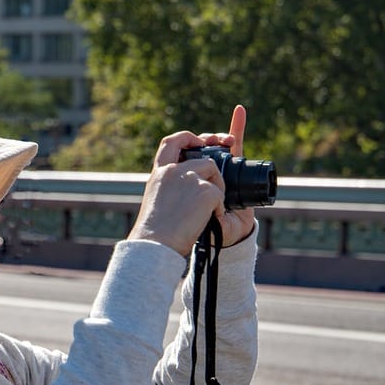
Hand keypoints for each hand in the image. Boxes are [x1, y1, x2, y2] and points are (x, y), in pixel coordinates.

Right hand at [128, 105, 255, 255]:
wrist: (156, 246)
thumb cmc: (156, 232)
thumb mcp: (159, 201)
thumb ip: (172, 187)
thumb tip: (193, 182)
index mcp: (159, 173)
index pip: (171, 143)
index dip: (187, 137)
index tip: (199, 141)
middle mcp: (173, 170)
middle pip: (202, 156)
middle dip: (217, 152)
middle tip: (228, 149)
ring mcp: (190, 178)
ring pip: (213, 170)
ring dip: (217, 187)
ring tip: (208, 209)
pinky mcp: (205, 190)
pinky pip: (220, 193)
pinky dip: (218, 207)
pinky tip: (210, 218)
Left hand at [197, 106, 256, 247]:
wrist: (229, 238)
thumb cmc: (208, 232)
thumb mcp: (199, 223)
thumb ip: (200, 214)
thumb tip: (200, 201)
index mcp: (185, 180)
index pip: (180, 153)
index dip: (185, 142)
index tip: (194, 146)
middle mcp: (200, 173)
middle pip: (200, 146)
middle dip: (205, 140)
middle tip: (209, 143)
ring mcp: (219, 170)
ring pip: (217, 144)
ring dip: (220, 135)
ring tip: (226, 138)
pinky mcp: (237, 170)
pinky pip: (237, 146)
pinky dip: (237, 127)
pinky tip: (239, 111)